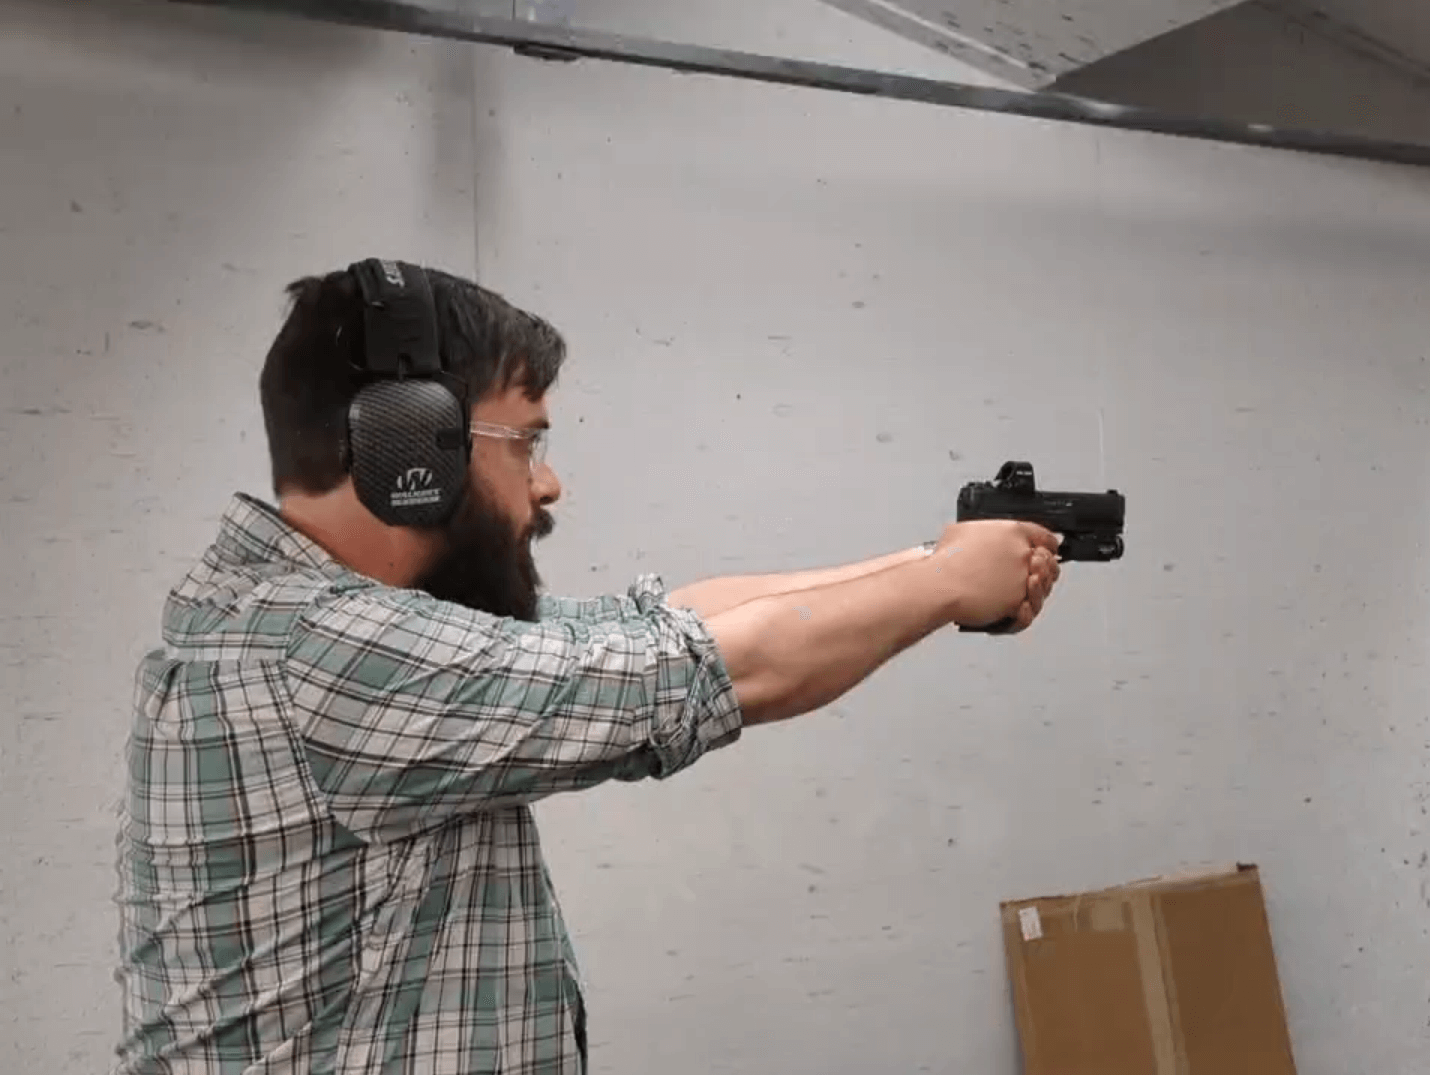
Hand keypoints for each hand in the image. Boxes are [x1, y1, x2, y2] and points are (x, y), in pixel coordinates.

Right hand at [930, 519, 1061, 632]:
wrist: (938, 587)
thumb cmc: (945, 562)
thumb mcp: (962, 531)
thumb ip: (983, 533)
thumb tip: (983, 538)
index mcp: (1012, 531)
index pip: (1045, 536)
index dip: (1047, 545)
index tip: (1046, 551)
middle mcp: (1022, 553)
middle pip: (1048, 562)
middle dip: (1044, 569)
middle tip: (1034, 573)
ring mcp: (1021, 577)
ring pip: (1043, 587)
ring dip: (1035, 590)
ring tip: (1022, 590)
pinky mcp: (1017, 601)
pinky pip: (1030, 609)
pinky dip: (1025, 611)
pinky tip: (1018, 607)